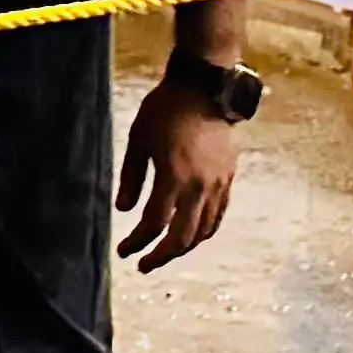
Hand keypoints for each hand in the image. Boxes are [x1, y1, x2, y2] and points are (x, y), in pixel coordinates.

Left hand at [114, 76, 241, 268]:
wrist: (205, 87)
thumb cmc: (166, 109)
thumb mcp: (139, 139)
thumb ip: (132, 178)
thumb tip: (124, 209)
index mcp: (173, 177)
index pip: (154, 224)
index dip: (137, 242)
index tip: (123, 250)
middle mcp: (199, 187)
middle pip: (182, 238)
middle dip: (161, 256)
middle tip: (143, 265)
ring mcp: (217, 184)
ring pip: (203, 231)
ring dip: (182, 247)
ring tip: (165, 252)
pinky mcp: (228, 179)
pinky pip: (218, 216)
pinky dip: (203, 231)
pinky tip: (191, 234)